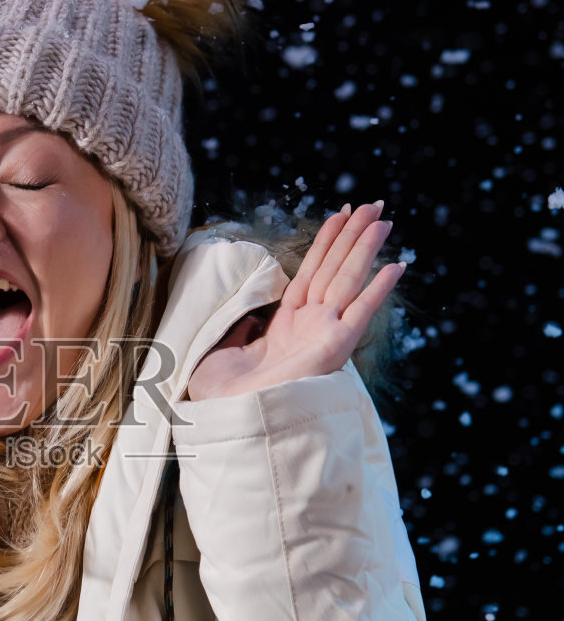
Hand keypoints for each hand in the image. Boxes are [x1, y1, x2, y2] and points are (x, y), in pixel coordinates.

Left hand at [187, 202, 403, 400]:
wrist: (230, 416)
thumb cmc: (223, 394)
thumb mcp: (223, 348)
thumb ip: (239, 326)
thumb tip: (244, 312)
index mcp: (285, 326)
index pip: (310, 274)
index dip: (325, 243)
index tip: (339, 215)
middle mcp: (310, 327)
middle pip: (334, 269)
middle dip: (352, 234)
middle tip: (372, 204)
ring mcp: (324, 334)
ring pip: (348, 279)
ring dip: (364, 246)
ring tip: (381, 216)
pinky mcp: (335, 346)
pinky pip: (361, 310)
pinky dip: (380, 288)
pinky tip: (397, 265)